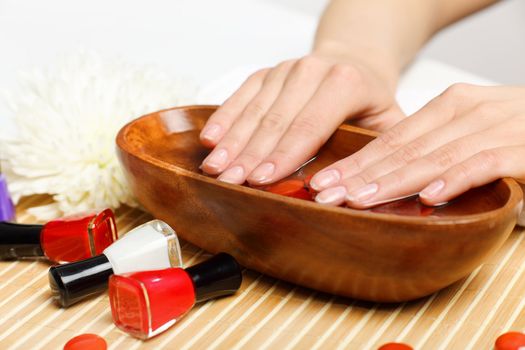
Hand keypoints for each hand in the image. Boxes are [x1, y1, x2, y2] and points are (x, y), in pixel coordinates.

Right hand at [199, 51, 403, 184]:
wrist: (354, 61)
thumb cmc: (370, 101)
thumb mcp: (389, 122)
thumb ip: (377, 151)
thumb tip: (358, 192)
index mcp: (345, 83)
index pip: (310, 126)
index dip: (284, 155)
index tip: (262, 180)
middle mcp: (311, 71)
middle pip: (276, 121)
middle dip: (250, 155)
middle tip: (231, 183)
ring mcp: (285, 70)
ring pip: (254, 110)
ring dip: (232, 141)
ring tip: (215, 168)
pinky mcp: (266, 73)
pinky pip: (241, 96)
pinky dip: (224, 118)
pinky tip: (210, 139)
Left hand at [311, 84, 524, 207]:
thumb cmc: (513, 131)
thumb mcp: (466, 132)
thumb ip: (431, 148)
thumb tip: (383, 176)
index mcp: (448, 106)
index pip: (389, 139)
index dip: (353, 163)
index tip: (321, 183)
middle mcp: (466, 112)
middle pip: (402, 149)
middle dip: (359, 176)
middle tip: (325, 196)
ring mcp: (494, 128)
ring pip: (433, 156)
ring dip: (393, 181)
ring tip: (359, 200)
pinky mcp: (522, 147)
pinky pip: (483, 164)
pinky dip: (455, 179)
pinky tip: (429, 196)